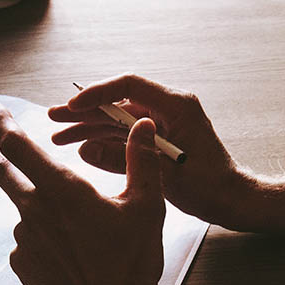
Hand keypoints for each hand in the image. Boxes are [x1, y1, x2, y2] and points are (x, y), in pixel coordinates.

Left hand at [0, 103, 165, 284]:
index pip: (17, 145)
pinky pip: (28, 240)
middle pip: (2, 171)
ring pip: (23, 209)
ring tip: (72, 222)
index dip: (1, 123)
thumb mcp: (146, 206)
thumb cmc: (132, 263)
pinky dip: (41, 234)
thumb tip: (142, 124)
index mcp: (62, 190)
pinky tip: (68, 250)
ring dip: (35, 202)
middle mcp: (35, 211)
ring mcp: (25, 241)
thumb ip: (141, 160)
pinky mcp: (24, 265)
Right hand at [48, 74, 251, 228]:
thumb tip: (86, 148)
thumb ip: (125, 159)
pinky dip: (105, 140)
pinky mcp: (159, 138)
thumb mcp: (165, 173)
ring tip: (59, 135)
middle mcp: (168, 108)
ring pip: (118, 119)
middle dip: (85, 111)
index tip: (73, 106)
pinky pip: (126, 135)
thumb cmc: (210, 185)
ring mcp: (163, 123)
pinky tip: (81, 147)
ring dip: (90, 127)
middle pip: (118, 102)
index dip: (97, 93)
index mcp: (176, 106)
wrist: (231, 199)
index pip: (129, 86)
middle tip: (53, 117)